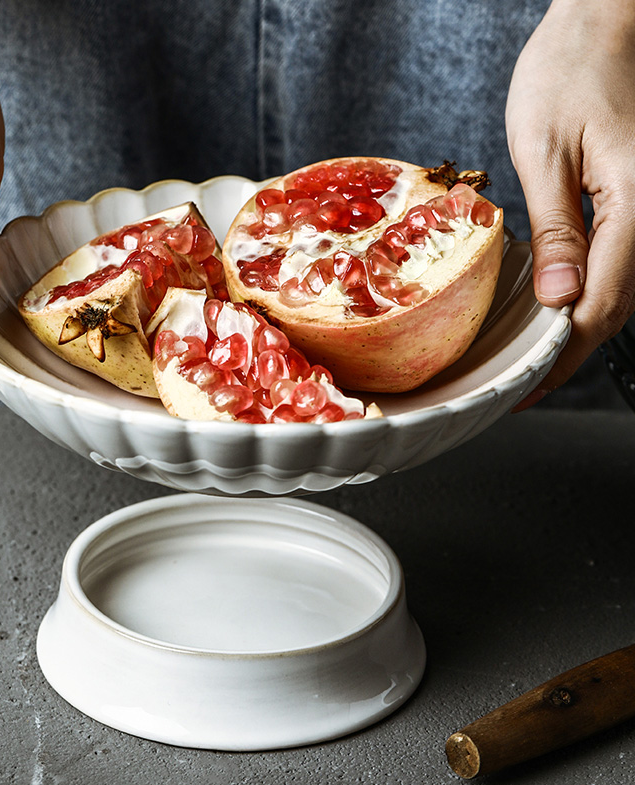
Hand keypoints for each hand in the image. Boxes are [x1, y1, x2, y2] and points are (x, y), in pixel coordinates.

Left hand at [506, 0, 634, 408]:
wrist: (605, 20)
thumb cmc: (571, 70)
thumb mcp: (546, 153)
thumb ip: (557, 231)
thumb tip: (558, 301)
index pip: (601, 307)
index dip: (561, 356)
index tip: (526, 388)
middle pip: (617, 308)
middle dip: (567, 352)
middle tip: (522, 384)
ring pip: (622, 290)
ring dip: (578, 326)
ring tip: (533, 355)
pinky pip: (620, 262)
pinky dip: (588, 292)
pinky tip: (556, 305)